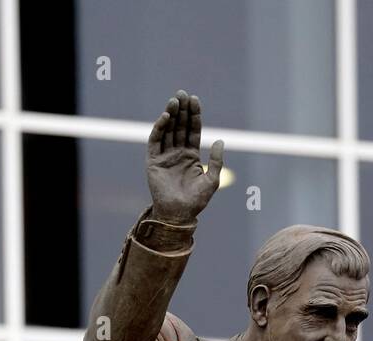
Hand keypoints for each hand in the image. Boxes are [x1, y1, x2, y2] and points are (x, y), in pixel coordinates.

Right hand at [146, 90, 224, 224]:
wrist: (179, 215)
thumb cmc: (196, 201)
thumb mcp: (212, 180)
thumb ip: (216, 160)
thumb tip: (219, 140)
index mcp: (191, 156)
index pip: (192, 130)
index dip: (194, 115)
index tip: (195, 99)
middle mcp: (177, 153)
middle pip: (179, 126)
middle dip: (181, 110)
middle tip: (182, 93)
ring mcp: (165, 156)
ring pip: (167, 130)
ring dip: (170, 115)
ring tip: (174, 101)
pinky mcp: (153, 161)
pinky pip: (155, 141)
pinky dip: (159, 128)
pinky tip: (165, 117)